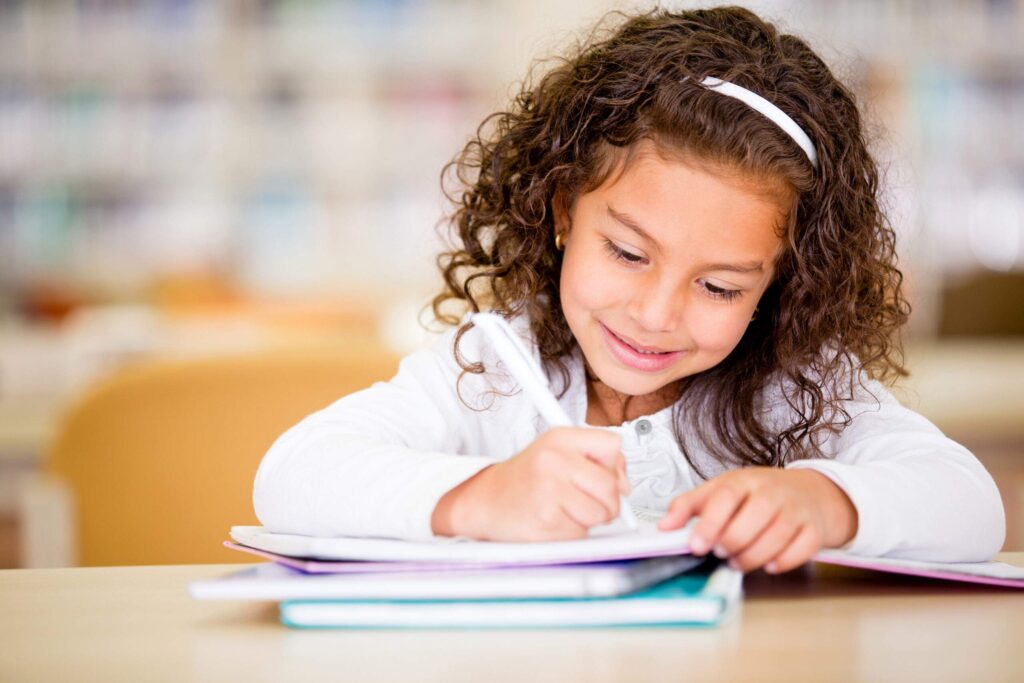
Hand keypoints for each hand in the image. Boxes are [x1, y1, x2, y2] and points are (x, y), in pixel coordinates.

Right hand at [431, 427, 629, 540]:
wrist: (486, 500)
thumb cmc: (525, 478)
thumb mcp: (556, 452)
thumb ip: (594, 460)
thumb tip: (625, 484)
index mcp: (560, 438)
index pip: (613, 446)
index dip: (616, 467)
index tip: (605, 476)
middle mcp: (554, 459)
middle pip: (611, 486)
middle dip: (609, 502)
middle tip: (589, 503)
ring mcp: (550, 489)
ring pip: (601, 513)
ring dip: (590, 520)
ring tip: (566, 510)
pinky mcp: (547, 519)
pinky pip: (581, 532)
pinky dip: (572, 533)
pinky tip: (553, 520)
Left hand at [657, 468, 857, 573]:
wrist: (810, 492)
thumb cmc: (759, 493)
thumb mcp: (722, 490)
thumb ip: (690, 506)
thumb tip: (664, 526)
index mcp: (744, 481)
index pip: (725, 496)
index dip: (709, 523)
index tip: (696, 546)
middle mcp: (772, 492)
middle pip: (752, 519)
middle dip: (731, 543)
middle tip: (720, 553)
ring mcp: (796, 510)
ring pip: (776, 537)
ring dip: (753, 557)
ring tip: (737, 562)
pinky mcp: (814, 530)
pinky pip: (802, 549)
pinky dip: (784, 561)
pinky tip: (770, 564)